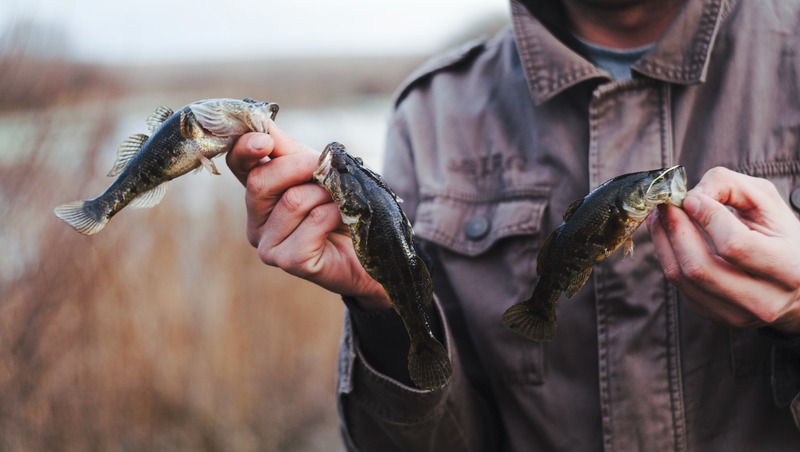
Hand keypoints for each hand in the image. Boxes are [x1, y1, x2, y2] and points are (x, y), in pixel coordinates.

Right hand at [226, 123, 390, 309]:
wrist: (375, 249)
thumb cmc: (344, 208)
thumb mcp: (317, 172)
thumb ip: (287, 149)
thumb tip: (260, 120)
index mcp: (260, 194)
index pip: (238, 164)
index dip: (245, 148)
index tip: (264, 140)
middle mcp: (256, 221)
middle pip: (261, 181)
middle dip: (300, 166)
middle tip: (327, 170)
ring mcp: (269, 245)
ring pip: (292, 201)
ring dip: (326, 195)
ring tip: (339, 204)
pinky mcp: (290, 261)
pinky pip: (313, 222)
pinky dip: (335, 214)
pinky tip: (343, 221)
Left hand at [647, 167, 799, 334]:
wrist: (796, 284)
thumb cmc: (779, 235)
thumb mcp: (767, 202)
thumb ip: (730, 187)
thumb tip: (689, 197)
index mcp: (789, 268)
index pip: (735, 245)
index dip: (707, 218)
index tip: (691, 198)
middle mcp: (765, 300)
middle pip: (700, 267)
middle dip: (675, 230)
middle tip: (665, 205)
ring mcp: (738, 314)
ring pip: (683, 278)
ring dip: (664, 242)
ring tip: (659, 217)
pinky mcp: (716, 316)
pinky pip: (679, 287)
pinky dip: (667, 257)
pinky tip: (666, 236)